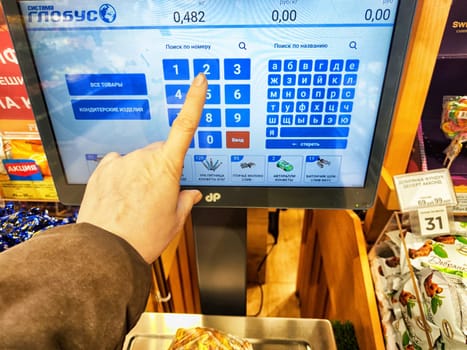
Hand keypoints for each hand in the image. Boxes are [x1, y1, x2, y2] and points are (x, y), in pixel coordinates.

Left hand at [77, 74, 206, 262]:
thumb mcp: (174, 222)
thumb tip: (193, 195)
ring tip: (136, 201)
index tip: (200, 81)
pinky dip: (123, 174)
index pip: (186, 126)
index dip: (194, 100)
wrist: (106, 251)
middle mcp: (143, 159)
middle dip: (162, 165)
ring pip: (138, 159)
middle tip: (158, 194)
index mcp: (167, 169)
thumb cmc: (144, 237)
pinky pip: (118, 163)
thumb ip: (186, 202)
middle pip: (160, 151)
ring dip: (141, 172)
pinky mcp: (102, 169)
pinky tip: (120, 194)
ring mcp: (121, 162)